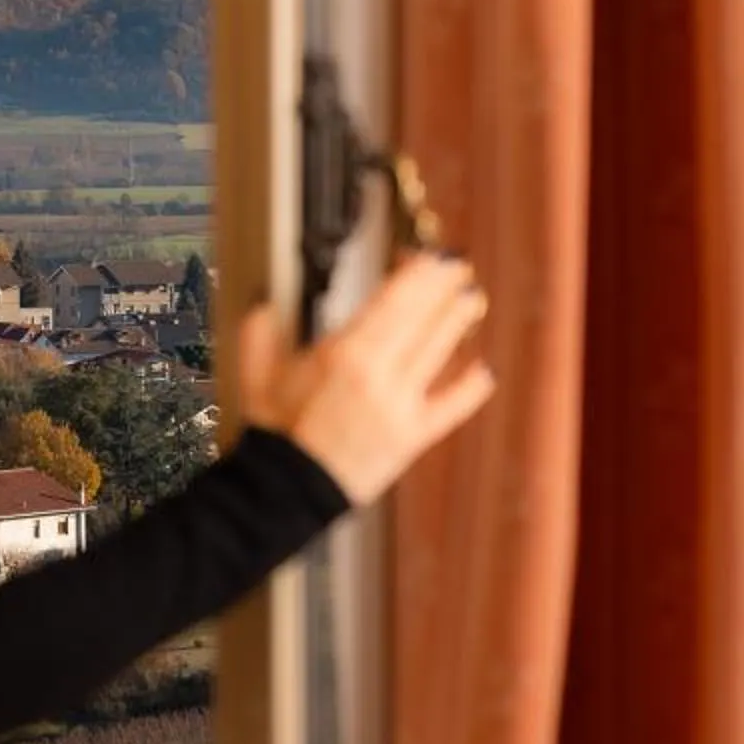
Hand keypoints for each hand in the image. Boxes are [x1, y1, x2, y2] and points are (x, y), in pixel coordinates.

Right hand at [236, 255, 494, 506]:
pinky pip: (450, 409)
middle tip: (457, 266)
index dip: (416, 273)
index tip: (426, 256)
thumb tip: (263, 305)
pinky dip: (470, 389)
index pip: (393, 300)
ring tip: (472, 299)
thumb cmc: (277, 434)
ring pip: (437, 353)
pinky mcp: (413, 437)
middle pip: (421, 319)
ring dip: (457, 322)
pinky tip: (484, 370)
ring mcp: (401, 405)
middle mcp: (379, 375)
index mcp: (345, 354)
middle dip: (443, 287)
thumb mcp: (259, 376)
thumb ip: (261, 334)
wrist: (290, 488)